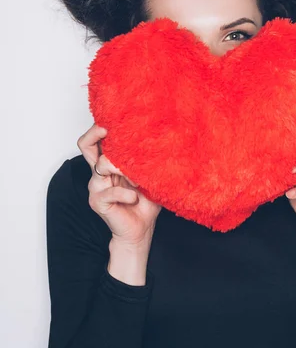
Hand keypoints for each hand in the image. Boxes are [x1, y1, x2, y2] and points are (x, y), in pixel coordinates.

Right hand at [77, 123, 161, 247]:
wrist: (141, 230)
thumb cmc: (146, 202)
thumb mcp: (149, 176)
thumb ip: (146, 161)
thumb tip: (158, 140)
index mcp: (111, 163)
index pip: (97, 139)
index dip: (101, 127)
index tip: (116, 118)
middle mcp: (100, 172)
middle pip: (85, 145)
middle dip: (95, 132)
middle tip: (108, 128)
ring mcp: (96, 186)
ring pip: (102, 165)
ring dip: (123, 170)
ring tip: (137, 180)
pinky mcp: (97, 201)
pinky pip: (110, 191)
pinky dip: (126, 194)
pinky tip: (135, 198)